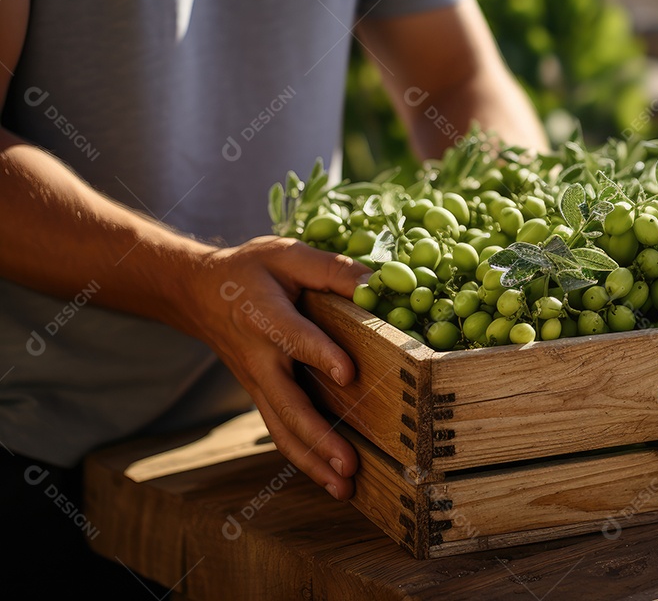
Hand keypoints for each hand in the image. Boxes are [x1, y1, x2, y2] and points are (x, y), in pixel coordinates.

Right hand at [180, 235, 368, 500]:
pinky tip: (331, 480)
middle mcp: (259, 358)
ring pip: (282, 429)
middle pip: (286, 403)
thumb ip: (331, 270)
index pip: (294, 338)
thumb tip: (378, 283)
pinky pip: (281, 431)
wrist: (197, 293)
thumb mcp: (287, 254)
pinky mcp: (261, 396)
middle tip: (348, 464)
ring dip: (312, 461)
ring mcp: (258, 383)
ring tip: (344, 487)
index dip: (320, 354)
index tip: (347, 374)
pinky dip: (304, 459)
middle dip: (318, 436)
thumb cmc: (250, 270)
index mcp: (265, 317)